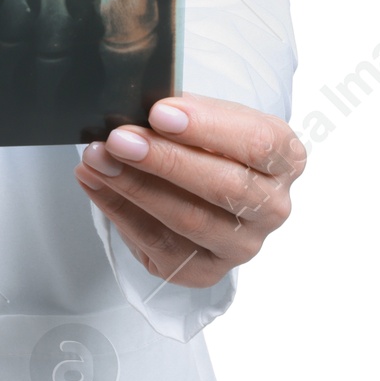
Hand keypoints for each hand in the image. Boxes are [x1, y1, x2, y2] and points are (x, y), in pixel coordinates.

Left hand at [75, 92, 304, 286]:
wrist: (204, 178)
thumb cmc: (207, 139)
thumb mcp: (207, 116)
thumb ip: (182, 113)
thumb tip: (135, 110)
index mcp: (285, 159)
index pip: (257, 142)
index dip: (207, 127)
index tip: (159, 112)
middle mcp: (272, 207)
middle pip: (223, 186)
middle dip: (164, 160)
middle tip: (119, 138)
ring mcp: (242, 245)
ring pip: (189, 219)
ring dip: (134, 186)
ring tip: (97, 158)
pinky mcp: (204, 270)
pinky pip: (159, 244)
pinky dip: (118, 209)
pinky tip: (94, 181)